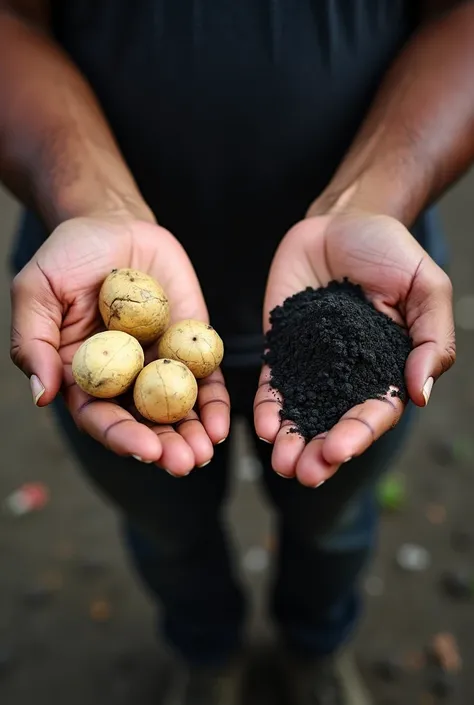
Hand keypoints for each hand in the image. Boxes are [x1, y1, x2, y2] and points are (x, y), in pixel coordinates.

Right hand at [10, 215, 229, 474]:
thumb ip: (34, 341)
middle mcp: (124, 378)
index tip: (147, 450)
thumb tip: (42, 395)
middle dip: (166, 446)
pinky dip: (213, 401)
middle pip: (145, 422)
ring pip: (178, 408)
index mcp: (85, 376)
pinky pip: (205, 377)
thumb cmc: (68, 256)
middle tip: (186, 462)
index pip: (101, 417)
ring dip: (193, 433)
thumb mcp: (37, 291)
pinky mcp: (190, 344)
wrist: (113, 223)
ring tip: (207, 450)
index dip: (123, 436)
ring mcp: (160, 363)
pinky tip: (222, 422)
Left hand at [254, 211, 454, 485]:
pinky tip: (261, 426)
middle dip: (320, 451)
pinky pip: (274, 383)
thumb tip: (421, 393)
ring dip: (291, 440)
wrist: (343, 221)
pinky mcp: (282, 348)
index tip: (339, 451)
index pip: (375, 411)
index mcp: (387, 367)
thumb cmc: (391, 252)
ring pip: (303, 412)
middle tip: (303, 473)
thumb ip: (432, 339)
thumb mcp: (426, 288)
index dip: (358, 434)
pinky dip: (268, 407)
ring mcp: (313, 364)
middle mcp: (349, 374)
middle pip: (335, 422)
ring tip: (281, 463)